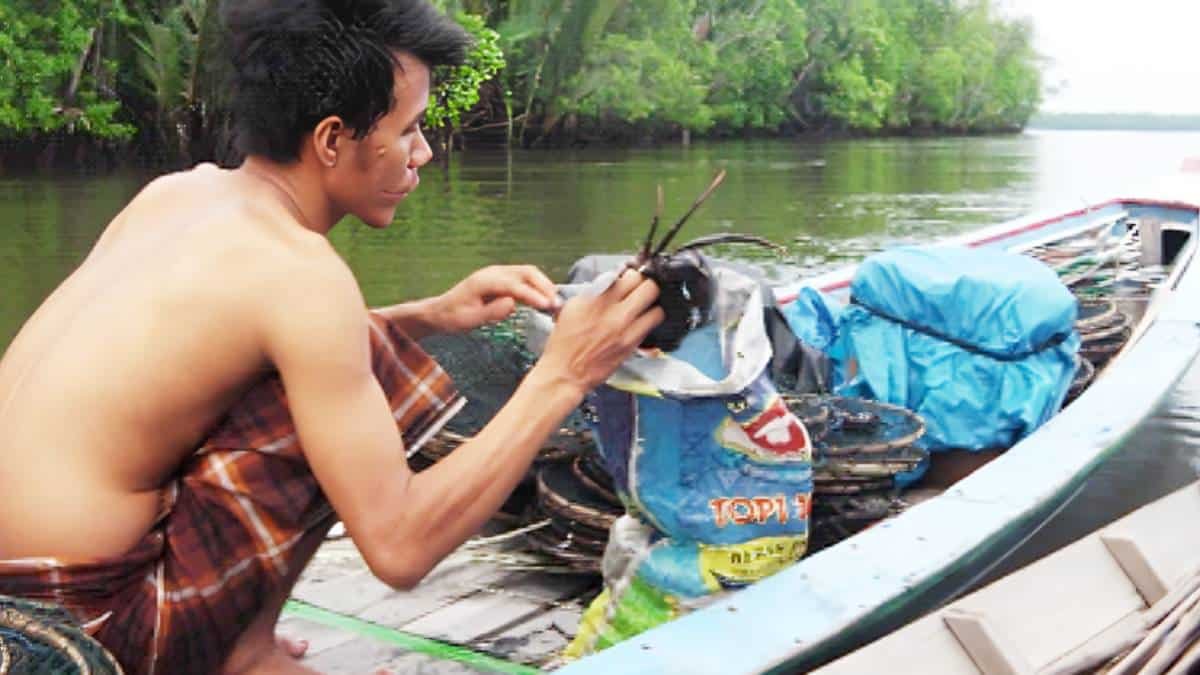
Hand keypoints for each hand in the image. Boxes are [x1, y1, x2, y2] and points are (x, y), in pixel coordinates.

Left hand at [435, 265, 559, 332]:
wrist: (441, 311)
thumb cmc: (453, 317)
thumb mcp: (470, 320)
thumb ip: (491, 312)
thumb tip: (512, 303)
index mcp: (484, 281)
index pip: (515, 285)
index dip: (533, 295)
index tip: (547, 306)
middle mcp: (494, 272)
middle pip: (527, 272)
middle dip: (545, 286)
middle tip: (558, 305)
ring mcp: (499, 273)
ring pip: (528, 273)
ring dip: (544, 285)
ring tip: (555, 303)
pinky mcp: (502, 279)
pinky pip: (524, 278)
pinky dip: (538, 286)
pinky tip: (545, 299)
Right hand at [531, 270, 663, 394]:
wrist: (566, 372)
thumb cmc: (565, 342)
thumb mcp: (572, 307)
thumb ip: (594, 291)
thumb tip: (612, 281)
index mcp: (597, 300)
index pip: (629, 276)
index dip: (632, 274)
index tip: (631, 278)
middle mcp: (614, 314)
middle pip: (649, 288)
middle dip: (647, 285)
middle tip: (641, 289)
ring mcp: (626, 331)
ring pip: (657, 310)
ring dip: (652, 306)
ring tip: (644, 308)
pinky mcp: (632, 347)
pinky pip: (651, 329)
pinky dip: (648, 323)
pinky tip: (640, 323)